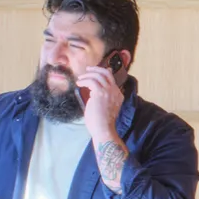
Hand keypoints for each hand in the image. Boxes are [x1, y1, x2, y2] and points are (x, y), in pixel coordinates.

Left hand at [75, 64, 132, 190]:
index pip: (111, 79)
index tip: (94, 72)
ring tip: (80, 79)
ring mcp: (109, 91)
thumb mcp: (104, 107)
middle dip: (96, 69)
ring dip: (88, 75)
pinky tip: (79, 84)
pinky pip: (92, 81)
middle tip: (88, 69)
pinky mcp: (100, 93)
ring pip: (99, 75)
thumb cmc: (101, 123)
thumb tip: (93, 91)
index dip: (103, 73)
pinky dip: (84, 81)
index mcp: (118, 95)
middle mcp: (115, 91)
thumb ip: (100, 98)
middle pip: (107, 73)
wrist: (103, 129)